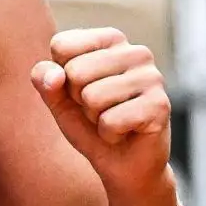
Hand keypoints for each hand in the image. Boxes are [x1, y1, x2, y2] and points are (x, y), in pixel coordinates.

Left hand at [31, 27, 171, 196]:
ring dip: (95, 118)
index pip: (61, 45)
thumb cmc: (88, 124)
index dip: (60, 77)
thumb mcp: (57, 99)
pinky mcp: (160, 105)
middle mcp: (135, 51)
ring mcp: (152, 77)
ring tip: (112, 120)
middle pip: (75, 71)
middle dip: (78, 100)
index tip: (79, 90)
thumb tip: (55, 76)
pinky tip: (125, 133)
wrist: (123, 166)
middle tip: (99, 110)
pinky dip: (109, 134)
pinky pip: (110, 121)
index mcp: (110, 39)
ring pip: (92, 97)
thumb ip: (44, 79)